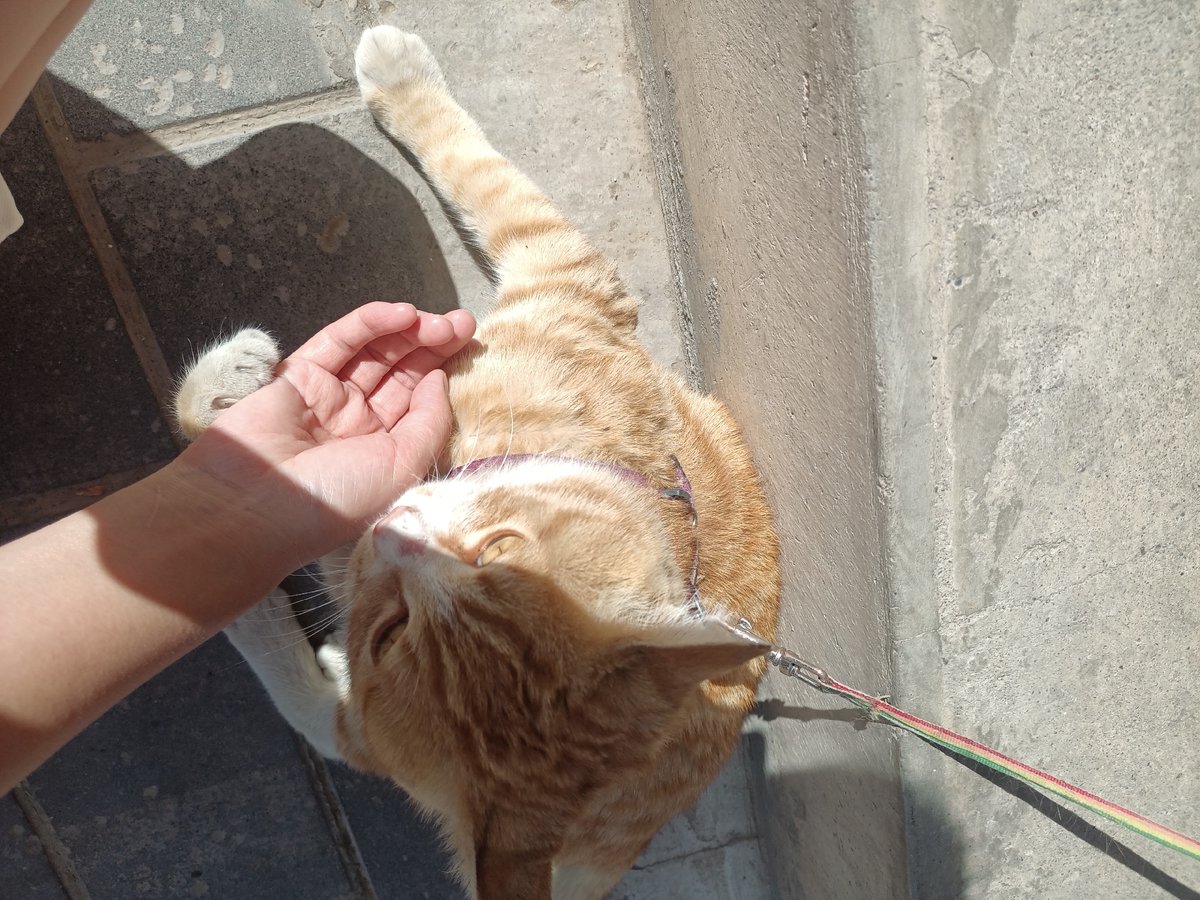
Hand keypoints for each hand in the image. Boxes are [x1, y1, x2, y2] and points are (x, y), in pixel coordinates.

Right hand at [173, 302, 475, 563]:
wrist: (254, 505)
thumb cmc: (335, 498)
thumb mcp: (402, 466)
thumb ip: (429, 422)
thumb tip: (441, 379)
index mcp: (382, 452)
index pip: (420, 402)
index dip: (445, 372)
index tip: (473, 347)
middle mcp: (357, 424)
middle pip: (401, 372)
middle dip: (433, 345)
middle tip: (464, 321)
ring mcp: (327, 397)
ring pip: (375, 352)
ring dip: (409, 331)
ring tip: (442, 320)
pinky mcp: (299, 374)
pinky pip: (341, 341)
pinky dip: (371, 322)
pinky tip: (403, 313)